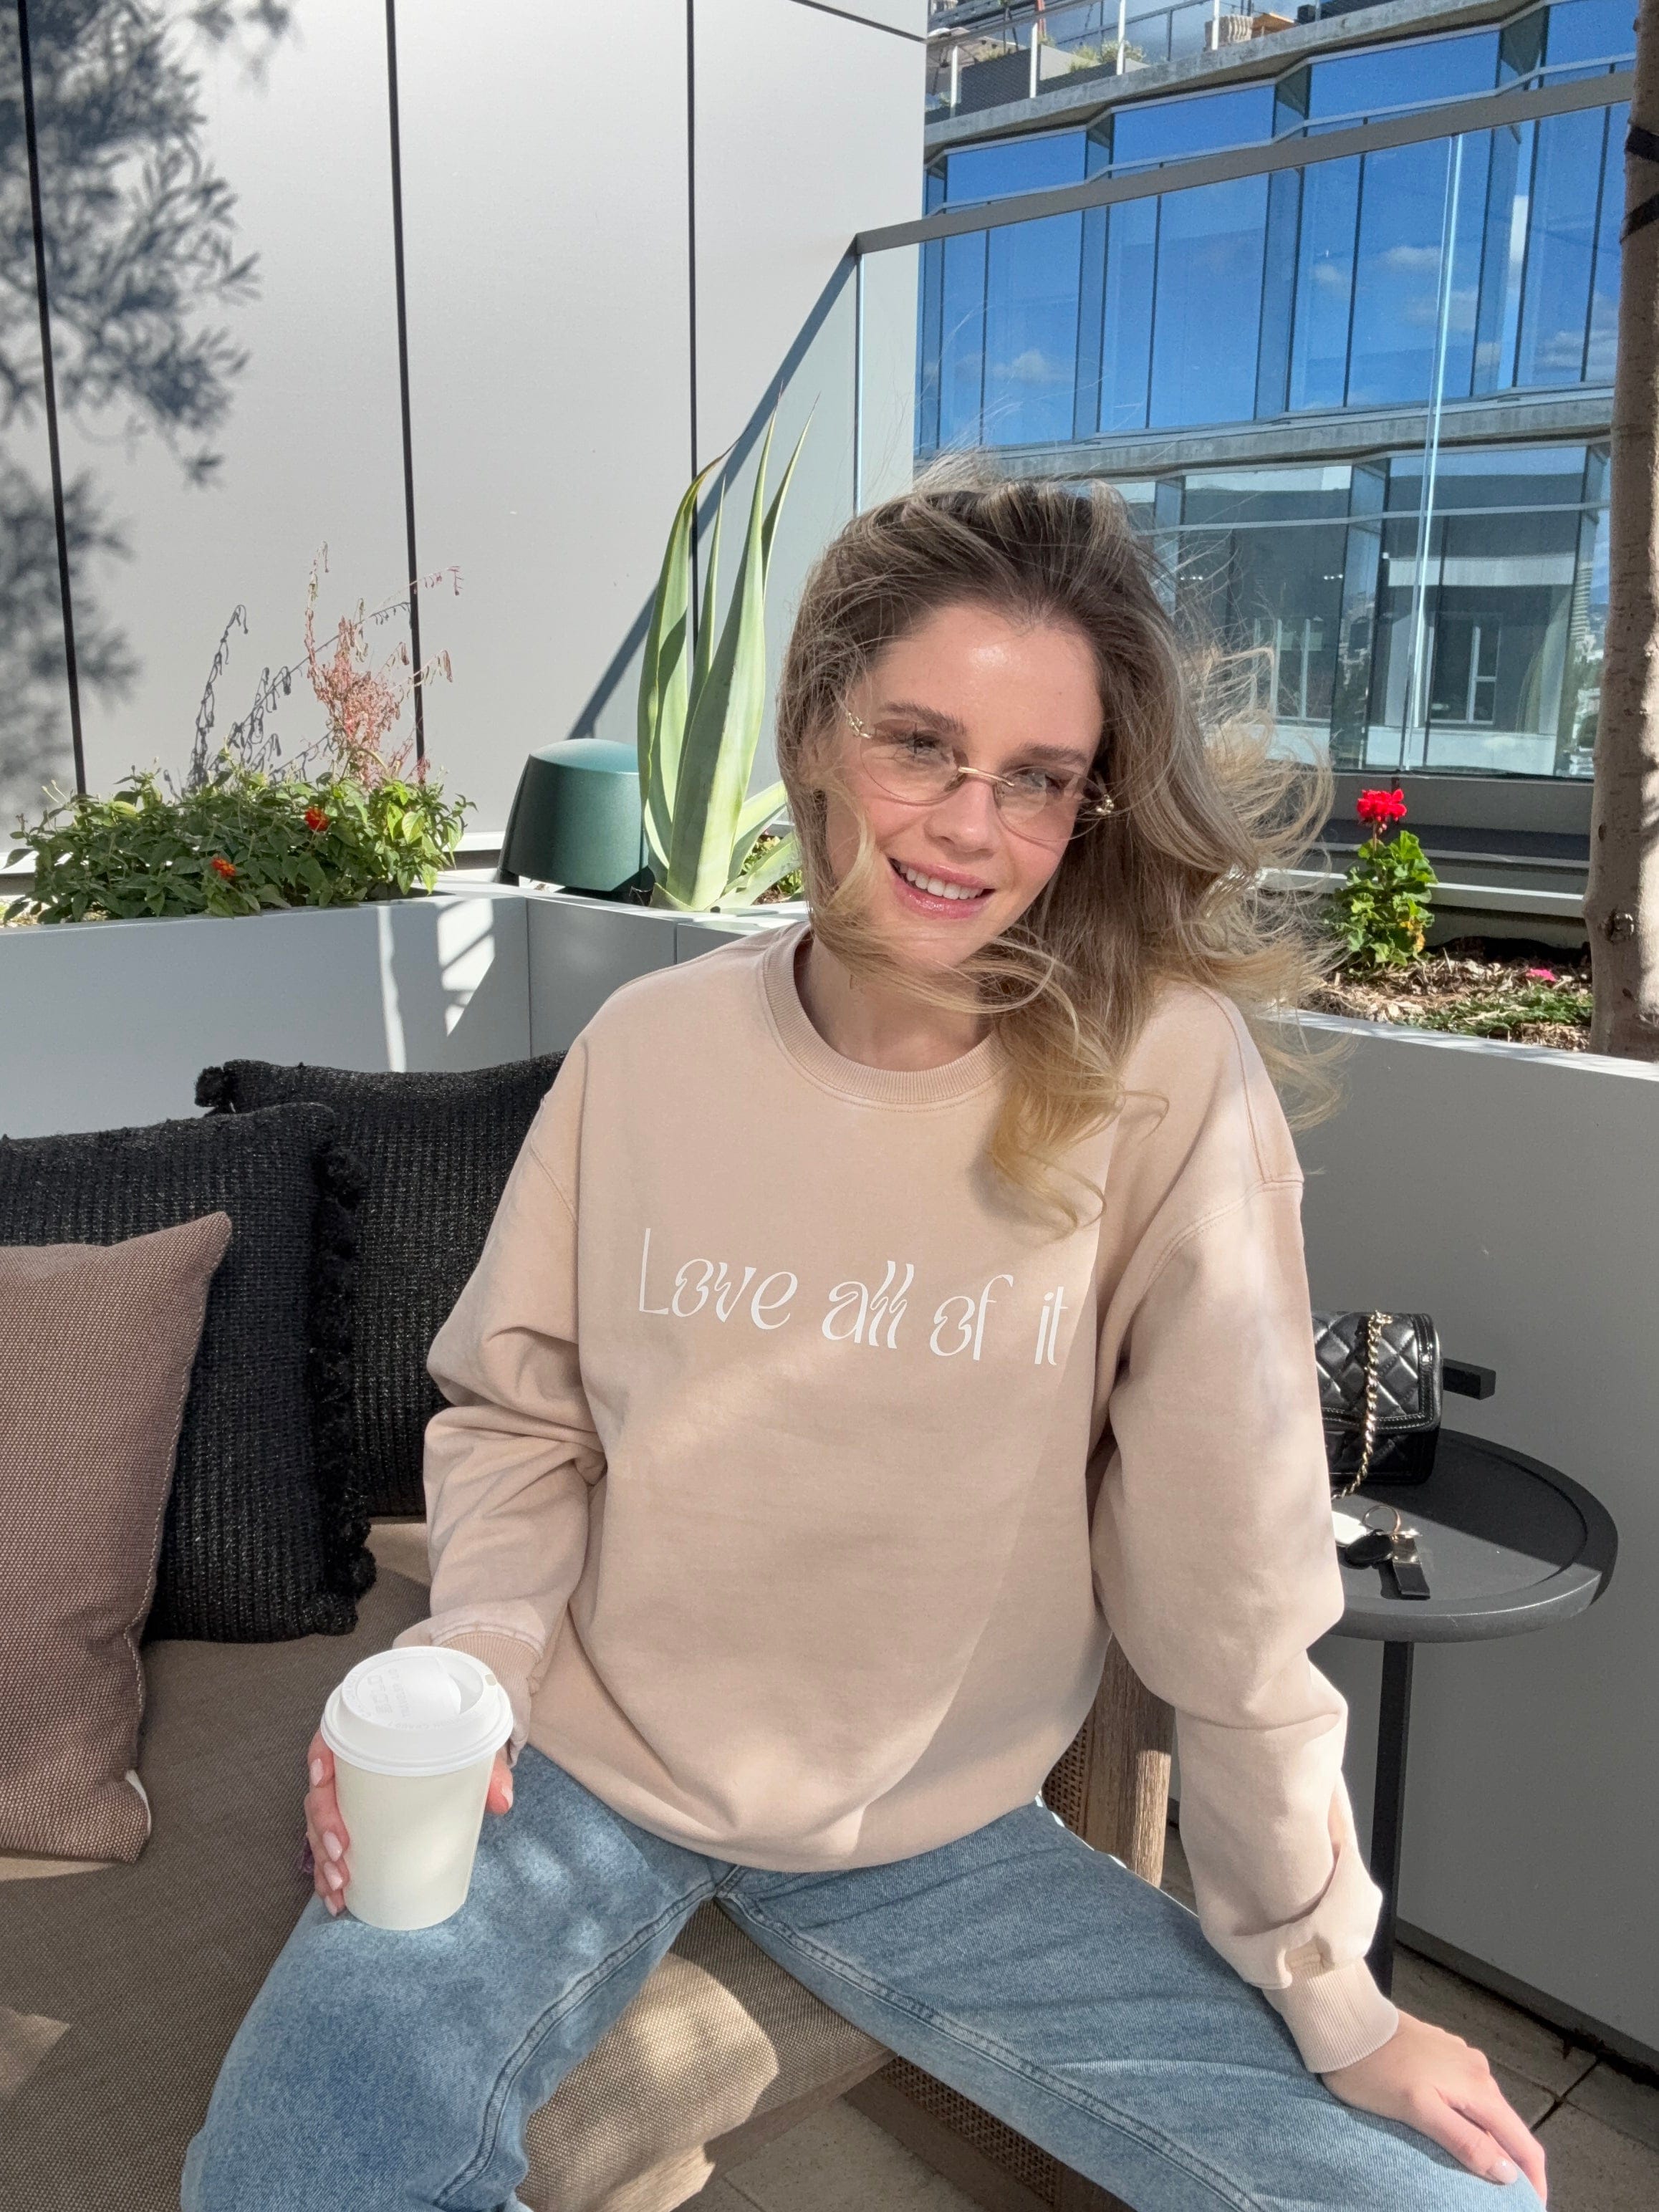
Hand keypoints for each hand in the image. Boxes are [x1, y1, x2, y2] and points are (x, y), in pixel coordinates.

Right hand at [302, 1731, 514, 1915]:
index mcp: (367, 1735)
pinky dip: (328, 1874)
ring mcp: (350, 1797)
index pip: (330, 1740)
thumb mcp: (471, 1745)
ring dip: (323, 1858)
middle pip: (321, 1792)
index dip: (319, 1758)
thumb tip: (501, 1802)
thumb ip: (488, 1768)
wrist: (459, 1741)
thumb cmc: (455, 1738)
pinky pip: (331, 1847)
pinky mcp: (356, 1823)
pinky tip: (336, 1898)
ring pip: (320, 1825)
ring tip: (339, 1885)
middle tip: (341, 1852)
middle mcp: (350, 1766)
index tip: (324, 1779)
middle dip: (323, 1826)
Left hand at [1323, 2009, 1545, 2200]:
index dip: (1533, 2179)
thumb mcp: (1418, 2111)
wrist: (1345, 2022)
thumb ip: (1465, 2140)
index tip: (1532, 2206)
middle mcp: (1477, 2069)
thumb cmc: (1373, 2068)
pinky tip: (1454, 2128)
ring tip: (1479, 2169)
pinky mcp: (1442, 2052)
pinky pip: (1466, 2092)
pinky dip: (1469, 2116)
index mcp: (1478, 2086)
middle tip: (1502, 2196)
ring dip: (1489, 2139)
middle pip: (1508, 2127)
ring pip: (1486, 2109)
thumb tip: (1507, 2172)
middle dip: (1512, 2163)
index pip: (1524, 2143)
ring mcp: (1459, 2057)